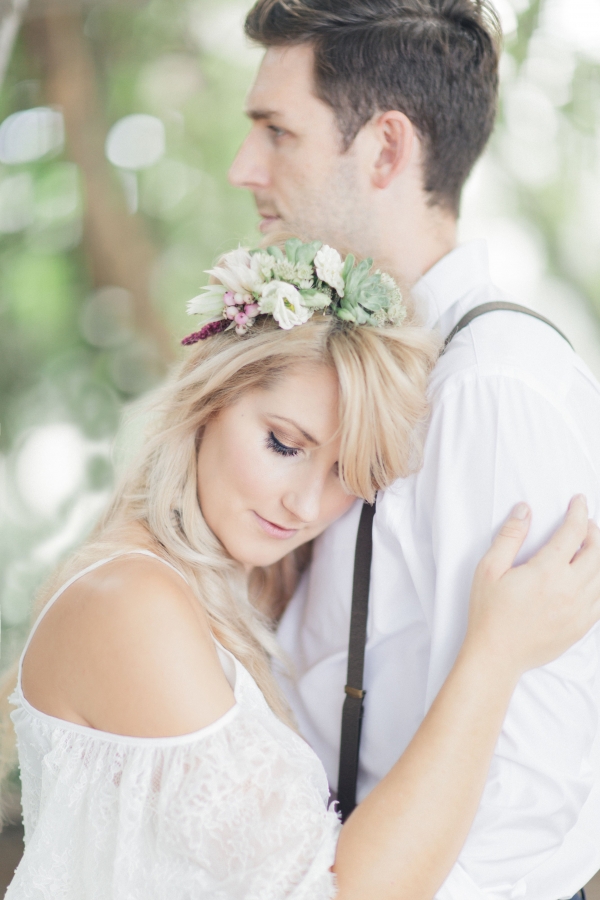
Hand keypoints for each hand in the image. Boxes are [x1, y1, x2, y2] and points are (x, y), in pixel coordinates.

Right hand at [467, 496, 599, 675]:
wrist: (496, 656)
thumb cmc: (489, 612)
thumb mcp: (489, 569)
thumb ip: (509, 536)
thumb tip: (524, 510)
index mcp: (547, 571)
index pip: (574, 532)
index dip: (579, 512)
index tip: (579, 500)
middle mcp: (570, 590)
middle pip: (596, 552)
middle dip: (594, 532)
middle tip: (586, 523)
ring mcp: (579, 611)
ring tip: (591, 547)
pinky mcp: (580, 627)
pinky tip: (593, 578)